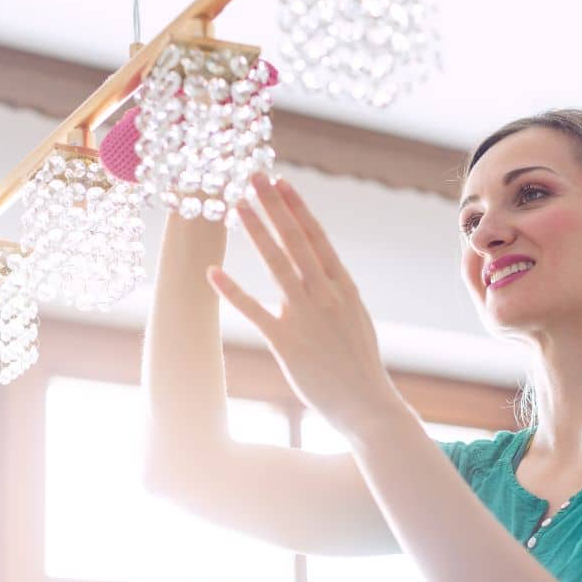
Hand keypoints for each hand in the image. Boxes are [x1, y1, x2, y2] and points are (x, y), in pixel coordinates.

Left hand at [206, 173, 399, 434]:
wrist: (368, 404)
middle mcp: (326, 295)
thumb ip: (338, 294)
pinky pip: (255, 312)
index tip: (282, 183)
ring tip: (237, 206)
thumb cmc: (361, 366)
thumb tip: (323, 275)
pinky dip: (233, 291)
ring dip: (256, 232)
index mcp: (344, 288)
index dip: (297, 209)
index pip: (318, 238)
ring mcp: (307, 317)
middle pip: (296, 241)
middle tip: (255, 177)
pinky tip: (213, 273)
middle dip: (274, 207)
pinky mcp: (288, 343)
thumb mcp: (356, 320)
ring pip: (278, 265)